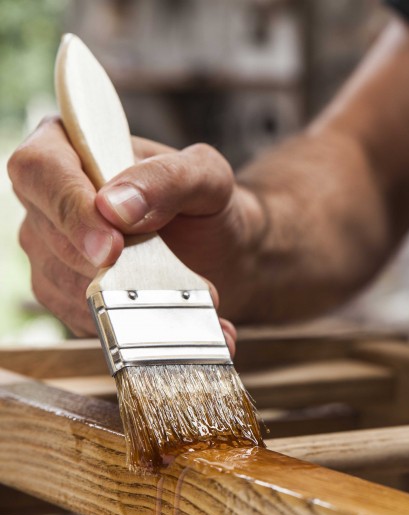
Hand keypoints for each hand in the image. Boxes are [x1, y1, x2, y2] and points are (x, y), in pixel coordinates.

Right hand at [8, 117, 261, 352]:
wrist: (217, 253)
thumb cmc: (206, 207)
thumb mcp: (206, 178)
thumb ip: (167, 179)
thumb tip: (115, 207)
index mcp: (74, 147)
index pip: (41, 170)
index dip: (70, 210)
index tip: (112, 247)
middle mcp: (51, 199)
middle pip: (50, 236)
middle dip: (109, 265)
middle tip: (169, 278)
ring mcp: (51, 248)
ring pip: (63, 284)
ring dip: (125, 300)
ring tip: (182, 297)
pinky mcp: (63, 291)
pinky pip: (80, 316)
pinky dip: (128, 323)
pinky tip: (169, 316)